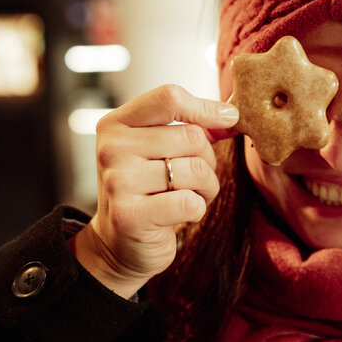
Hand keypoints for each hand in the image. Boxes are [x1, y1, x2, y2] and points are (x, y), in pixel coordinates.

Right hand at [75, 84, 238, 297]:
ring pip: (195, 169)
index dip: (206, 108)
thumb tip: (230, 114)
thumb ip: (191, 128)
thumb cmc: (149, 191)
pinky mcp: (129, 215)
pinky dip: (197, 209)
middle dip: (208, 160)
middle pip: (191, 137)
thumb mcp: (160, 151)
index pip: (169, 97)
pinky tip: (181, 214)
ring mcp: (118, 182)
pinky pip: (190, 201)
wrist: (119, 244)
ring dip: (206, 187)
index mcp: (116, 125)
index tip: (229, 119)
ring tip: (188, 195)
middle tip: (195, 178)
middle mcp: (111, 148)